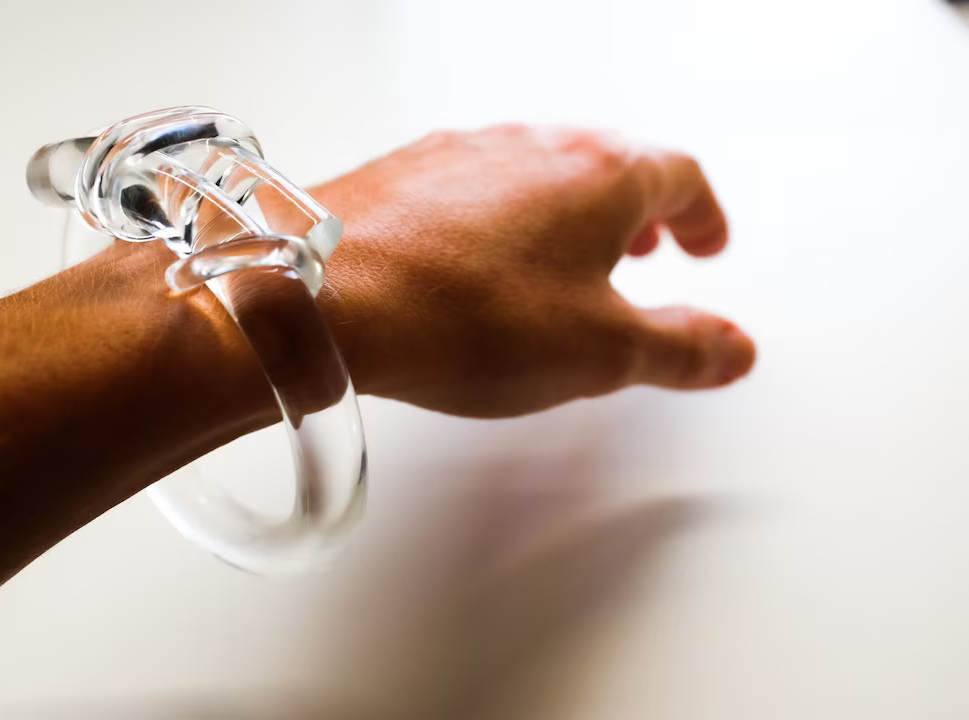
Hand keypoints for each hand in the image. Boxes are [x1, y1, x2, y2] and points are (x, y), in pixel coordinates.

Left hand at [310, 125, 755, 417]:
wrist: (325, 295)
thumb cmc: (461, 315)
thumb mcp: (600, 352)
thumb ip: (678, 348)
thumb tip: (733, 348)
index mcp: (599, 176)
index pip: (680, 177)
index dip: (705, 214)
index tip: (707, 243)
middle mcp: (534, 146)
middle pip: (610, 163)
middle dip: (641, 210)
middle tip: (650, 246)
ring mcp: (464, 152)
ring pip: (540, 169)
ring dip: (570, 210)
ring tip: (569, 256)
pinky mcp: (407, 172)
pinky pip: (477, 184)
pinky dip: (504, 215)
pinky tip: (481, 259)